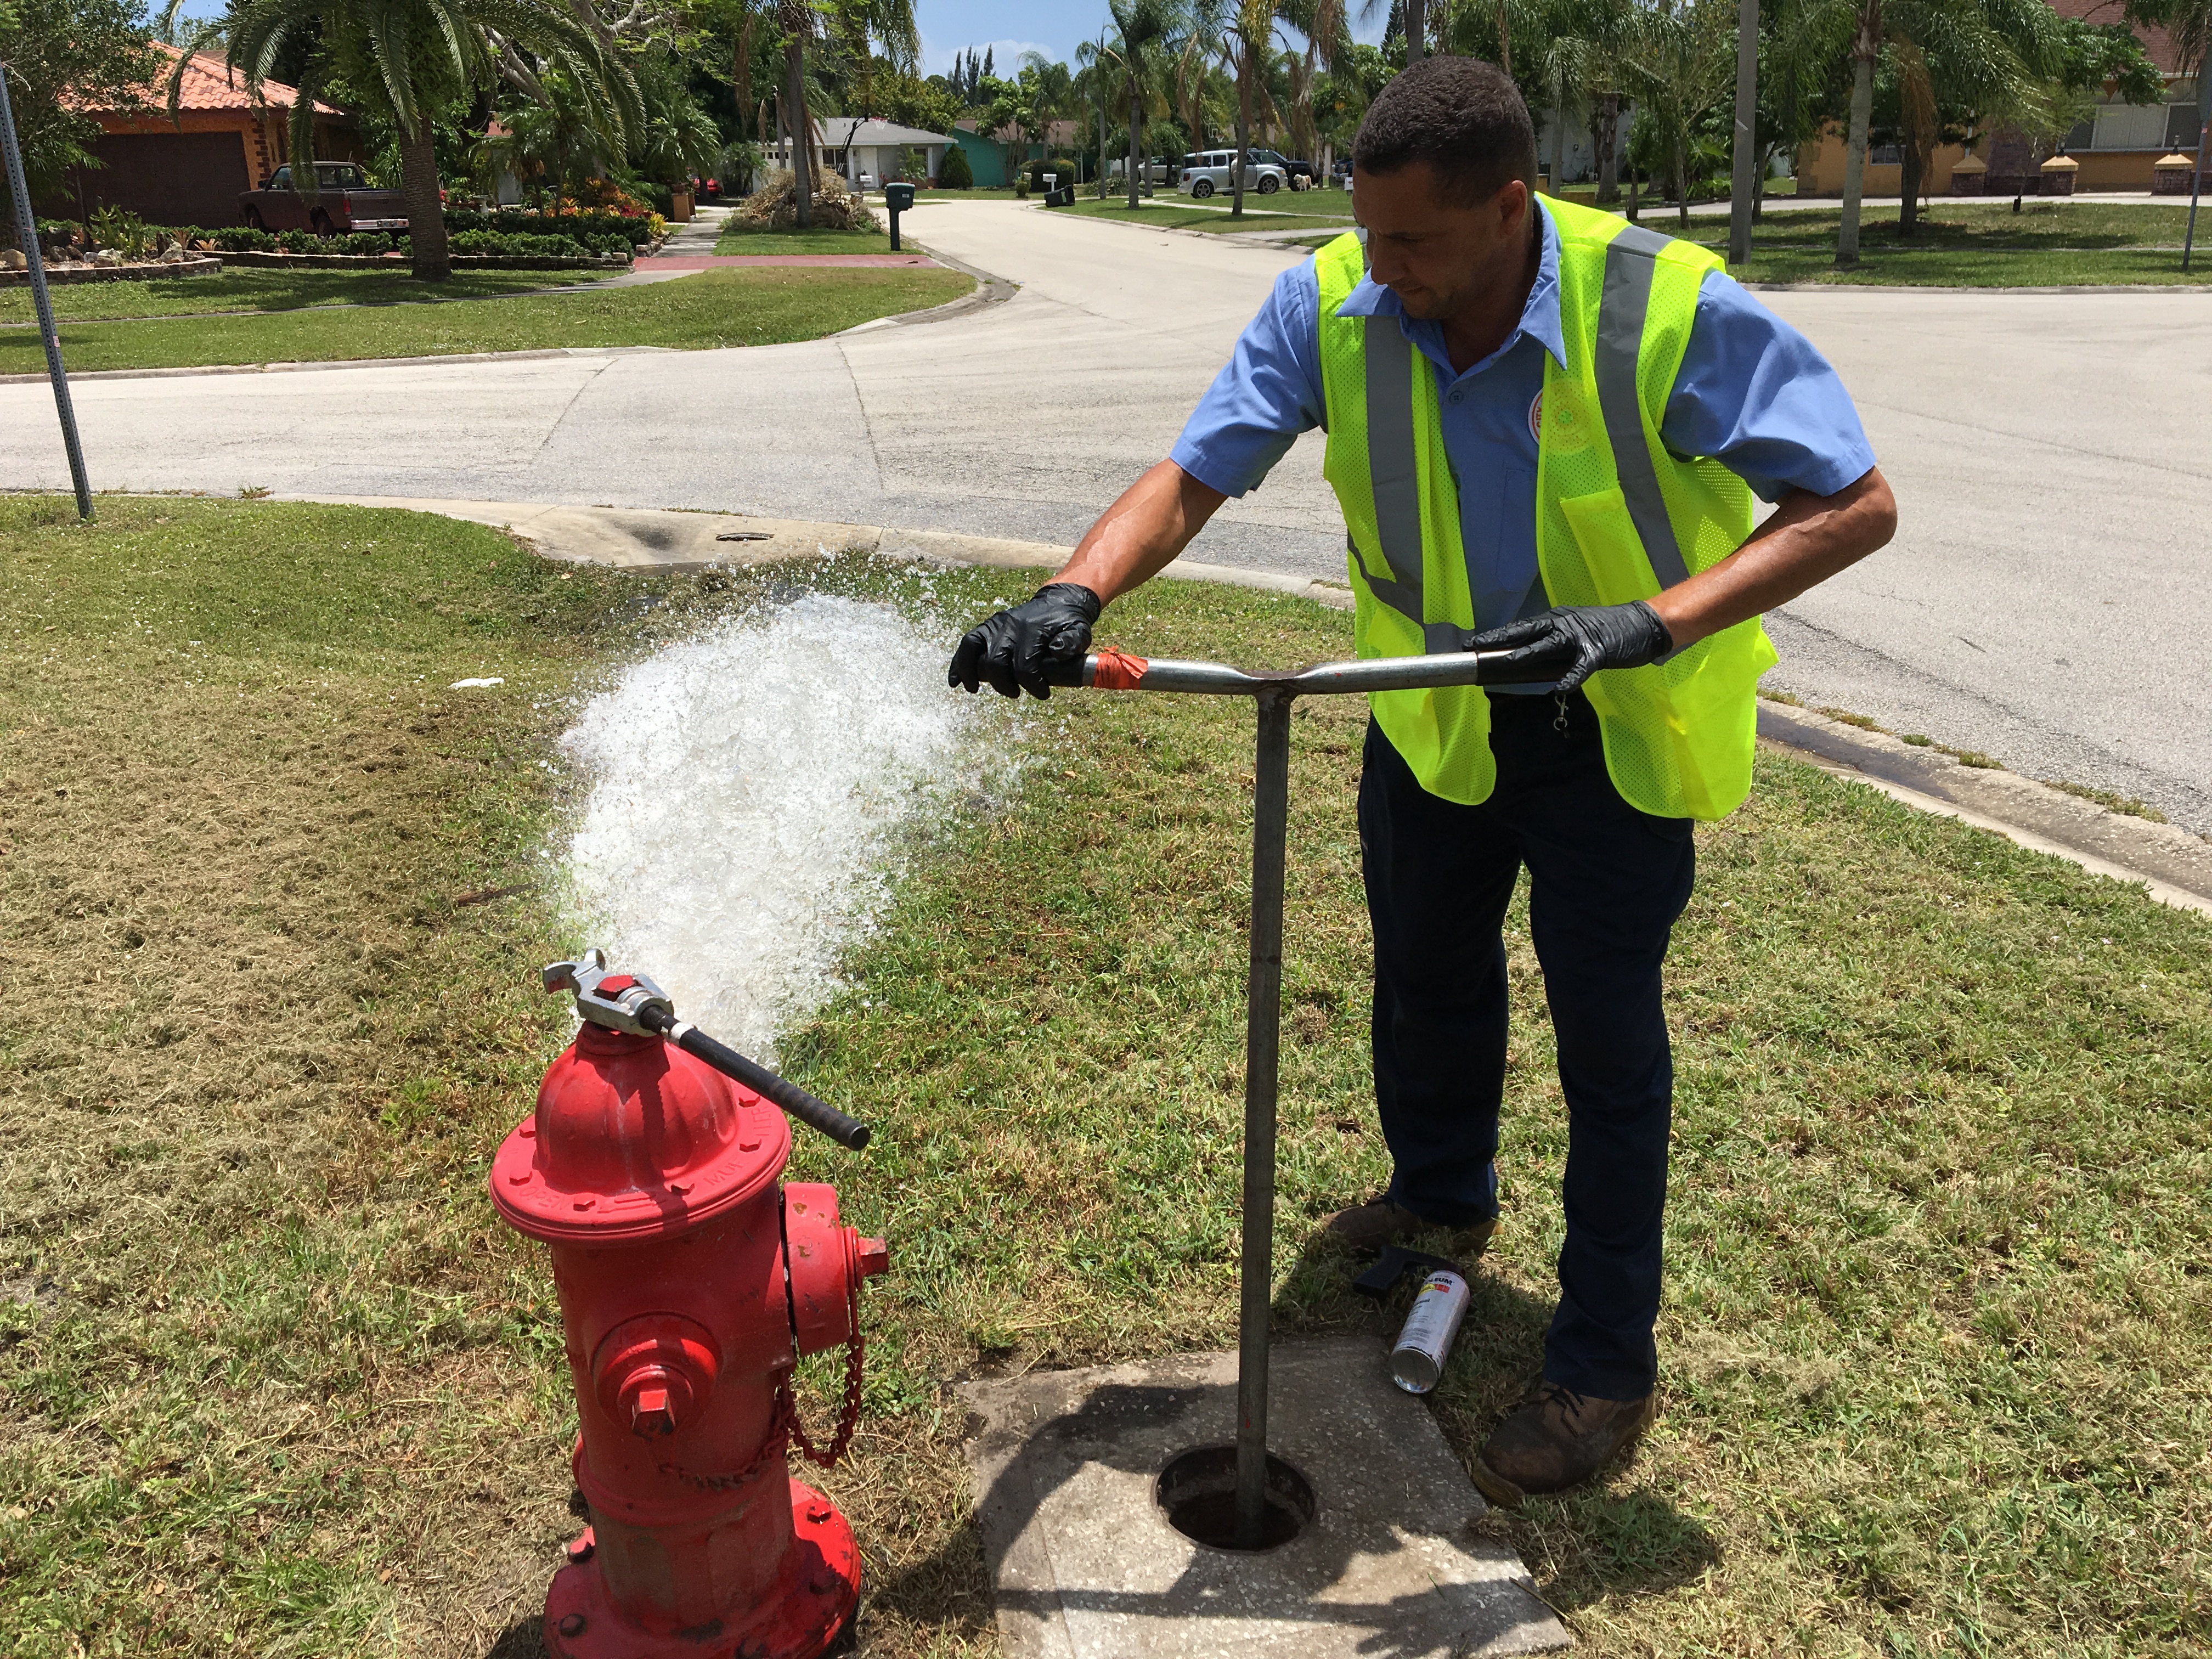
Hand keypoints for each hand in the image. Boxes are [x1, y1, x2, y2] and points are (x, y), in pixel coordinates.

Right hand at [947, 583, 1101, 698]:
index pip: (1024, 666)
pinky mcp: (987, 628)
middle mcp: (1009, 626)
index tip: (1042, 694)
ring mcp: (995, 626)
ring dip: (972, 673)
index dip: (1032, 685)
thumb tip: (1056, 652)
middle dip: (1005, 684)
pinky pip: (967, 644)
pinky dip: (959, 663)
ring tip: (974, 690)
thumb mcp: (1080, 632)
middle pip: (995, 662)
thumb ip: (1072, 643)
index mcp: (1032, 631)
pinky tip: (955, 681)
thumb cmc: (1069, 623)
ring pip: (973, 650)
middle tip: (1016, 693)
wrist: (1058, 603)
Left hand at [1469, 601, 1672, 693]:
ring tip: (1507, 663)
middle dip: (1499, 640)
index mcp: (1555, 621)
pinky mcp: (1597, 651)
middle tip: (1476, 647)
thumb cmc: (1605, 631)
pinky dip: (1570, 678)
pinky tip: (1559, 688)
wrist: (1642, 624)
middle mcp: (1562, 625)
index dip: (1496, 635)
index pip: (1519, 628)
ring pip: (1547, 646)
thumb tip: (1526, 660)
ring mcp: (1579, 637)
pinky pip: (1581, 667)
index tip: (1472, 642)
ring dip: (1525, 654)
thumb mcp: (1573, 634)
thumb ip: (1551, 646)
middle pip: (1525, 632)